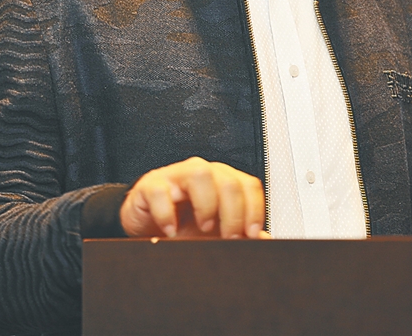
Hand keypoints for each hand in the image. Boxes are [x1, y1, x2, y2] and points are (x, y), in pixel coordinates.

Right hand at [120, 157, 267, 239]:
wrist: (145, 223)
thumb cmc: (181, 223)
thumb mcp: (213, 232)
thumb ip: (239, 232)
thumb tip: (265, 239)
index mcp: (220, 181)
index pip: (247, 184)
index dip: (254, 209)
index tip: (253, 233)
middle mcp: (201, 174)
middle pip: (228, 180)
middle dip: (233, 213)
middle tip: (228, 237)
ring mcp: (175, 176)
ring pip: (200, 172)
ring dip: (206, 204)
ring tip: (203, 227)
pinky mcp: (150, 186)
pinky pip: (161, 191)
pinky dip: (167, 214)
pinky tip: (171, 231)